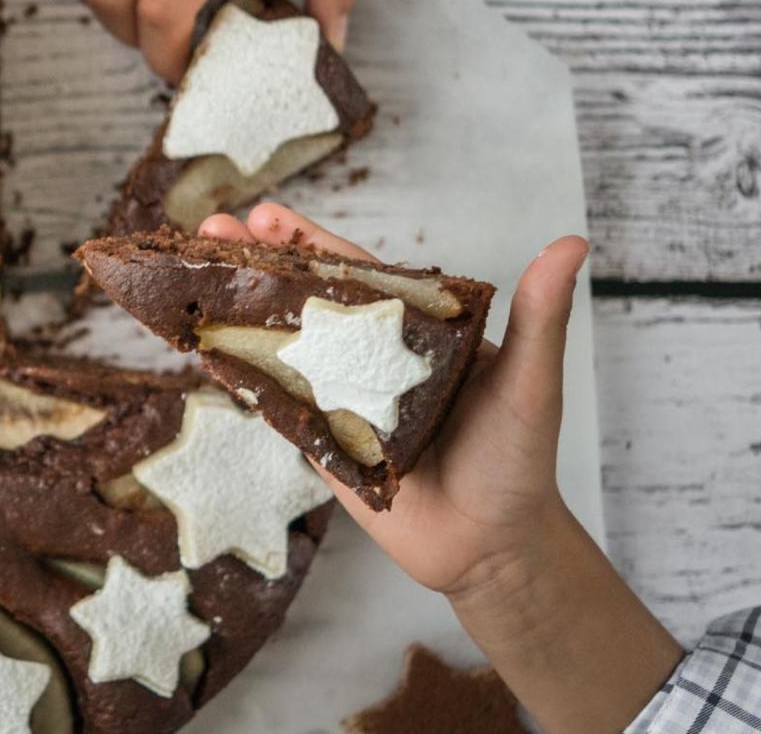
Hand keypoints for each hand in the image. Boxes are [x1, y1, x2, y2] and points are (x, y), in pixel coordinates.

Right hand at [200, 202, 584, 593]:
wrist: (490, 547)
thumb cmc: (520, 461)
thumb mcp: (532, 382)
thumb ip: (541, 315)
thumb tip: (571, 244)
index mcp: (416, 328)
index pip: (356, 272)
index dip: (308, 241)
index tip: (267, 213)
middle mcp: (371, 355)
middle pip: (303, 296)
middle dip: (254, 259)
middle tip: (211, 225)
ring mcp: (339, 395)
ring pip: (278, 340)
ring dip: (232, 305)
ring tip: (189, 268)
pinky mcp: (317, 440)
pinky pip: (269, 399)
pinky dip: (232, 369)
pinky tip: (196, 341)